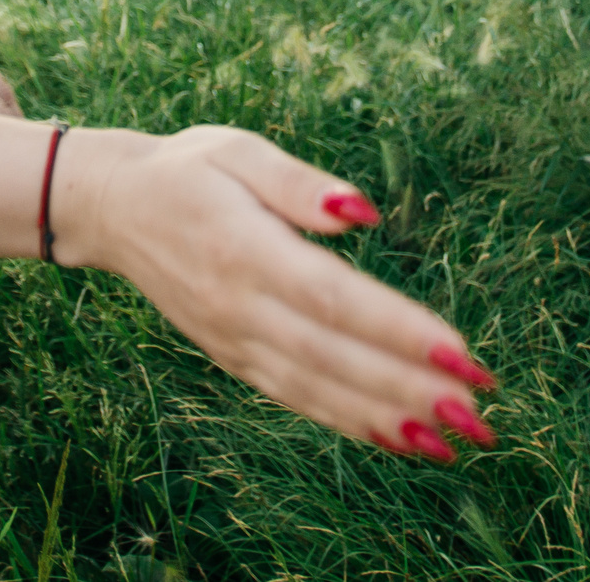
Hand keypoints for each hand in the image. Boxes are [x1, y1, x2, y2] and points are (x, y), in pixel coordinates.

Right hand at [56, 126, 495, 459]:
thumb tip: (363, 211)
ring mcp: (233, 339)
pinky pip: (295, 397)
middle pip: (333, 357)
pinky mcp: (232, 357)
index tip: (459, 352)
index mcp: (244, 248)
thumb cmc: (188, 169)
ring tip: (452, 440)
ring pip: (317, 388)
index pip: (332, 298)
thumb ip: (298, 182)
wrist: (113, 209)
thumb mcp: (237, 149)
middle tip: (477, 412)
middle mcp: (238, 305)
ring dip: (386, 418)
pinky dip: (348, 421)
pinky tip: (399, 437)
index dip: (397, 330)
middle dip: (409, 388)